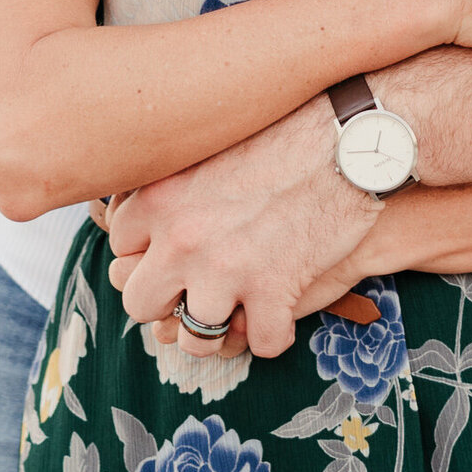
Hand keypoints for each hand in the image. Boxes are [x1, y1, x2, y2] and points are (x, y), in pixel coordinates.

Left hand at [108, 97, 381, 360]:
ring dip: (217, 328)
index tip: (172, 250)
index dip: (148, 252)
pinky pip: (261, 343)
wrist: (353, 135)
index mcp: (162, 195)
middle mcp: (183, 237)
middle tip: (198, 285)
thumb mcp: (215, 140)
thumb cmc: (290, 127)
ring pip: (193, 339)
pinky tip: (284, 310)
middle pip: (139, 303)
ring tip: (238, 308)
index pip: (118, 247)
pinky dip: (275, 332)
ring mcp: (226, 270)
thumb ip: (175, 177)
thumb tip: (144, 207)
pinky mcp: (273, 291)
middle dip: (168, 300)